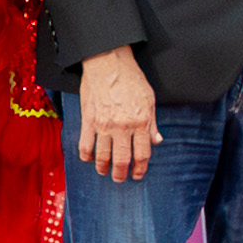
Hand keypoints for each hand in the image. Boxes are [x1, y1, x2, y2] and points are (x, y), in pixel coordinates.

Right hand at [73, 50, 160, 186]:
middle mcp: (122, 127)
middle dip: (121, 174)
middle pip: (122, 159)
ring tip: (105, 172)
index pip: (142, 154)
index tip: (138, 175)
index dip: (140, 168)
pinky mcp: (88, 121)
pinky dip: (86, 156)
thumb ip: (152, 123)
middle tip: (120, 179)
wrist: (107, 63)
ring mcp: (103, 125)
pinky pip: (85, 145)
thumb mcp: (149, 99)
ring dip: (103, 168)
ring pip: (102, 156)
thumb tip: (157, 141)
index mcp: (140, 122)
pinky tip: (89, 160)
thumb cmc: (131, 79)